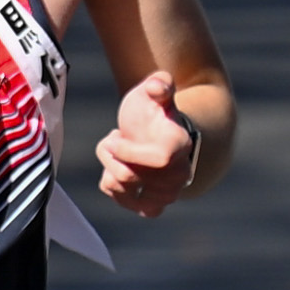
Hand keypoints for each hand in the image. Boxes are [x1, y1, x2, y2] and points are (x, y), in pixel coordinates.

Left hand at [96, 71, 195, 217]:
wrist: (158, 130)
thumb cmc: (154, 108)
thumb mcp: (155, 89)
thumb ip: (158, 83)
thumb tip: (158, 86)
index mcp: (180, 146)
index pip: (156, 159)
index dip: (126, 150)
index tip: (114, 135)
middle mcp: (179, 175)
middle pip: (128, 177)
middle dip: (111, 155)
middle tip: (115, 138)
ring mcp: (167, 193)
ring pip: (120, 190)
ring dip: (109, 167)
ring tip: (118, 152)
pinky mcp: (152, 206)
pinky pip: (121, 201)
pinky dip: (111, 184)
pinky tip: (117, 167)